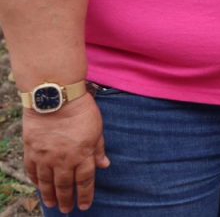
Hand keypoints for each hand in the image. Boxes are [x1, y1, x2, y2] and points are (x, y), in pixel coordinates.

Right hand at [23, 95, 109, 213]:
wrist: (56, 98)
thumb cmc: (81, 110)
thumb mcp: (97, 129)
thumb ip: (98, 149)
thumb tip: (104, 165)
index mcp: (83, 155)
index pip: (85, 181)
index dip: (85, 195)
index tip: (84, 206)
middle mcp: (63, 160)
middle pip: (65, 185)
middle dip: (66, 200)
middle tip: (66, 210)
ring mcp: (45, 157)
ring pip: (47, 182)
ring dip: (49, 195)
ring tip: (51, 204)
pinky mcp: (31, 151)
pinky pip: (32, 170)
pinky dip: (35, 180)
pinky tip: (38, 186)